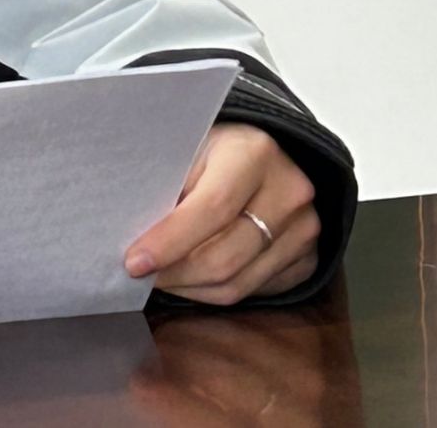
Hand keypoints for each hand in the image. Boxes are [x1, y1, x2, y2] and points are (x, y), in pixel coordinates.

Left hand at [125, 122, 319, 303]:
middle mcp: (289, 192)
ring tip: (160, 278)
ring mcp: (305, 229)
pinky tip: (190, 278)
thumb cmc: (214, 147)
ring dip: (190, 288)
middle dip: (174, 274)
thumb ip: (165, 183)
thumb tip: (128, 229)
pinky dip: (214, 291)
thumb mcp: (187, 146)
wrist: (264, 152)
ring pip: (238, 283)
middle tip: (139, 276)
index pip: (210, 210)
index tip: (134, 262)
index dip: (169, 241)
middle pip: (224, 257)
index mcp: (254, 153)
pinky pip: (254, 290)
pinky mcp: (308, 259)